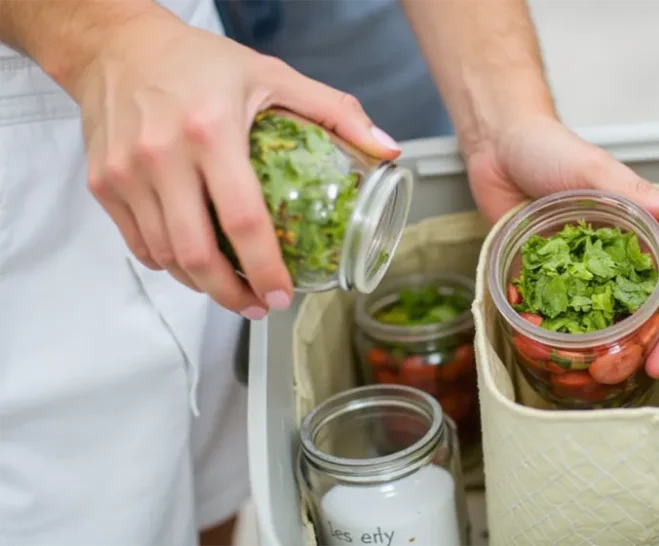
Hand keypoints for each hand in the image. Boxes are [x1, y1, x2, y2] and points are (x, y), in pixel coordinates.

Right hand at [69, 7, 400, 318]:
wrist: (117, 44)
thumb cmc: (197, 60)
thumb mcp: (274, 75)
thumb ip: (335, 111)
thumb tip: (387, 151)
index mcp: (211, 131)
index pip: (242, 219)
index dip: (265, 267)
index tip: (282, 294)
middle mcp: (162, 155)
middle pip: (196, 253)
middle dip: (232, 295)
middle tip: (260, 307)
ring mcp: (126, 174)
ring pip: (165, 256)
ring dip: (202, 286)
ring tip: (234, 291)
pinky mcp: (102, 184)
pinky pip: (139, 244)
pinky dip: (169, 265)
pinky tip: (196, 265)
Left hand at [466, 115, 658, 378]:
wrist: (497, 147)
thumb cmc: (549, 149)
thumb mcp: (592, 168)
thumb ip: (634, 193)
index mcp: (636, 222)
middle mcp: (615, 248)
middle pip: (645, 296)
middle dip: (653, 334)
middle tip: (651, 367)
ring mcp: (582, 265)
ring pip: (608, 310)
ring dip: (616, 343)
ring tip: (616, 376)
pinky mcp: (550, 273)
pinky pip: (564, 307)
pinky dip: (569, 331)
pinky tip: (569, 357)